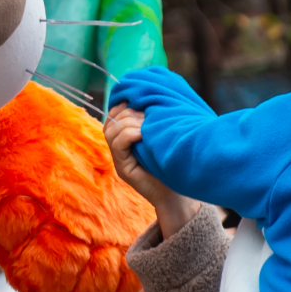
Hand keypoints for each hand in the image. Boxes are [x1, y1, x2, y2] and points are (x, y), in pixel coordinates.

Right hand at [104, 106, 198, 237]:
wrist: (179, 195)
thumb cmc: (176, 163)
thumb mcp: (163, 135)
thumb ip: (155, 120)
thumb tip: (154, 96)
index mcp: (127, 138)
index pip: (113, 115)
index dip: (123, 104)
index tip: (140, 100)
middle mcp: (120, 149)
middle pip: (110, 121)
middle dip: (128, 112)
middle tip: (147, 115)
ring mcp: (120, 159)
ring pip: (111, 131)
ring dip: (129, 122)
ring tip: (146, 125)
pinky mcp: (123, 169)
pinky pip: (118, 144)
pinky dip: (129, 134)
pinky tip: (144, 133)